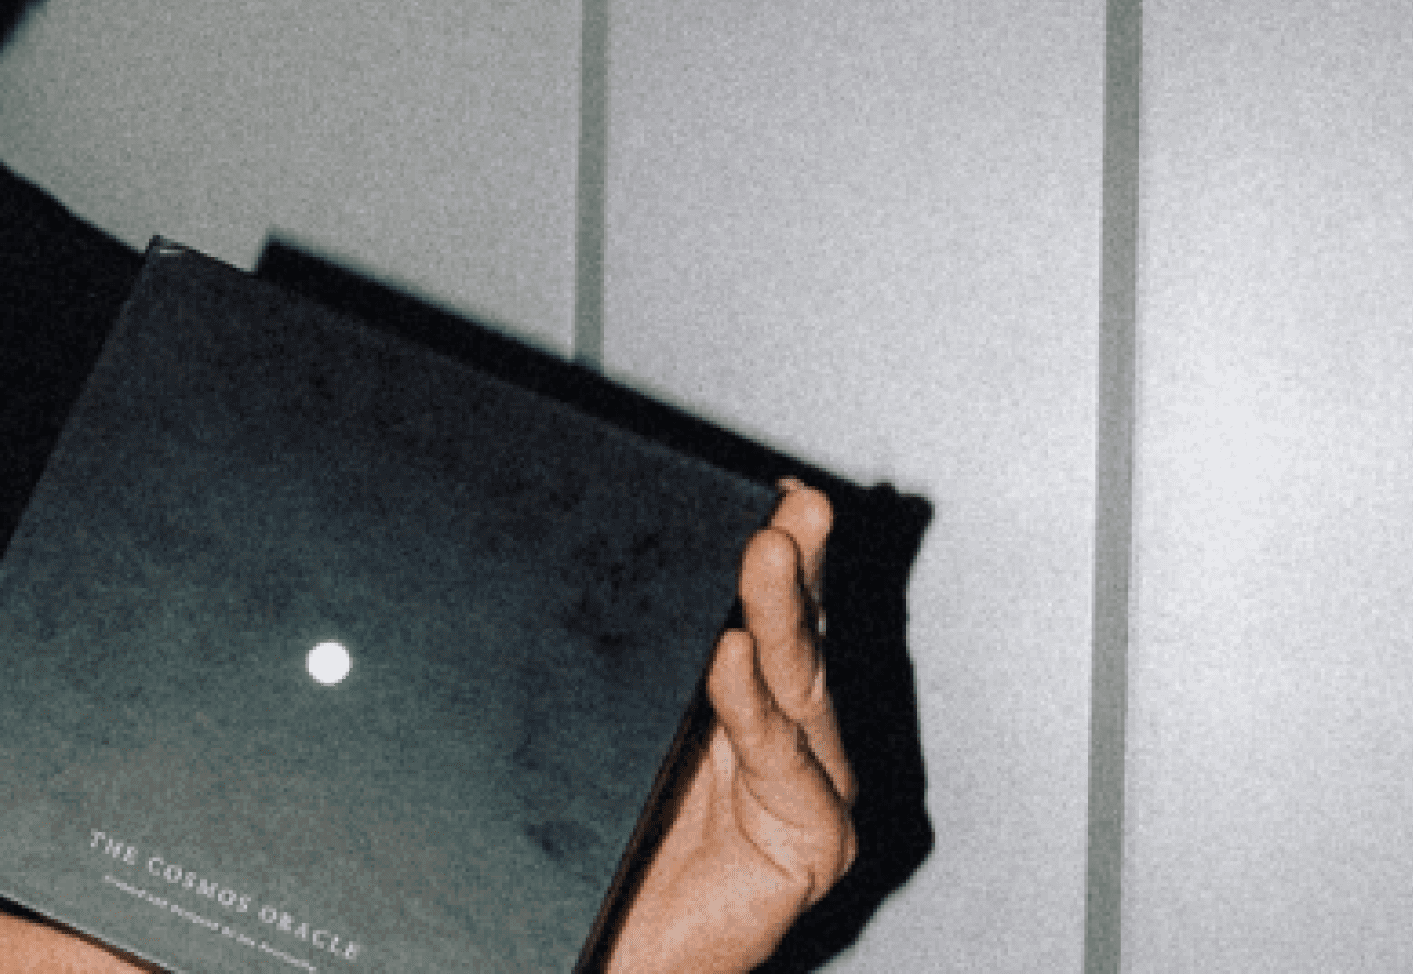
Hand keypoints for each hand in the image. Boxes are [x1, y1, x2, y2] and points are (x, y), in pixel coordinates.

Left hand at [604, 482, 857, 973]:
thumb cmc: (613, 858)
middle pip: (797, 637)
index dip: (780, 552)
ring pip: (796, 685)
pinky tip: (731, 659)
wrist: (625, 957)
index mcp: (752, 709)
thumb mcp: (620, 736)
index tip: (767, 486)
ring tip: (766, 550)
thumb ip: (636, 668)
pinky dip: (752, 709)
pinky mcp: (817, 842)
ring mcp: (812, 790)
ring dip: (780, 612)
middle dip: (798, 563)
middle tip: (790, 504)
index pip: (771, 617)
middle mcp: (793, 742)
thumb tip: (596, 565)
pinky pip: (781, 764)